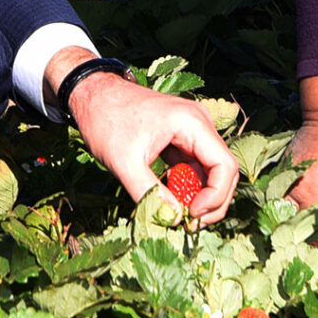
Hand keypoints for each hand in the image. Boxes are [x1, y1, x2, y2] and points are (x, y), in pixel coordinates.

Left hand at [53, 50, 237, 225]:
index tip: (191, 215)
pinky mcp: (181, 137)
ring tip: (179, 215)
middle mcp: (199, 123)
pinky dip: (188, 185)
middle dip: (212, 201)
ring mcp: (192, 129)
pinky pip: (195, 165)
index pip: (225, 166)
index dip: (216, 196)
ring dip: (200, 195)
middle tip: (190, 223)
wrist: (92, 94)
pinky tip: (172, 199)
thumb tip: (175, 220)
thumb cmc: (105, 121)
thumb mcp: (124, 163)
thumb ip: (150, 193)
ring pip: (210, 169)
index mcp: (192, 123)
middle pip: (223, 169)